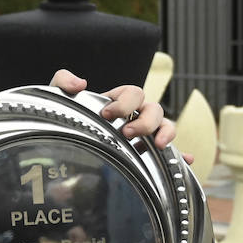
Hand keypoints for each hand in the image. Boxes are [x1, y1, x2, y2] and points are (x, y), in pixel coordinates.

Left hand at [48, 69, 189, 161]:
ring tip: (157, 145)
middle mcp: (135, 115)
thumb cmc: (65, 119)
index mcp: (118, 101)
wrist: (62, 145)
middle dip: (144, 121)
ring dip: (166, 133)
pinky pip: (171, 153)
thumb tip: (80, 83)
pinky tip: (185, 160)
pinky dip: (180, 155)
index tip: (107, 115)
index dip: (124, 102)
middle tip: (126, 133)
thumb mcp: (57, 98)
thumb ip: (62, 81)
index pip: (133, 93)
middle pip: (154, 109)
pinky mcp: (148, 155)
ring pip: (166, 126)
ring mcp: (143, 135)